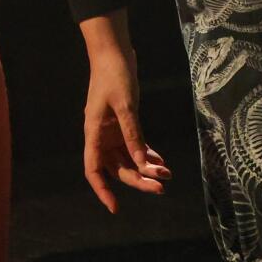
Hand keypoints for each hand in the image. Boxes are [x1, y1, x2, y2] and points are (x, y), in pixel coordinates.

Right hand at [83, 37, 171, 213]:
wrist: (113, 54)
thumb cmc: (114, 76)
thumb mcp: (125, 106)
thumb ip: (133, 135)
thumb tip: (141, 164)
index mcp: (94, 133)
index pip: (93, 169)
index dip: (102, 190)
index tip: (115, 207)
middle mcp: (101, 136)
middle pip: (116, 168)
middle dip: (137, 180)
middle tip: (160, 188)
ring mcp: (112, 130)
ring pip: (127, 159)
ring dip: (145, 168)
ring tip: (167, 175)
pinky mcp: (123, 123)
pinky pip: (135, 146)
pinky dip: (147, 155)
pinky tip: (161, 161)